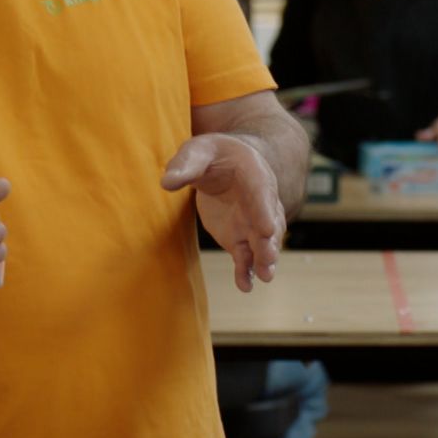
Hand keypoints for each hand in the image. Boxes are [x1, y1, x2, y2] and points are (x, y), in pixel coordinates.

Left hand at [164, 134, 284, 292]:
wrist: (225, 165)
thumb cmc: (213, 154)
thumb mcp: (198, 151)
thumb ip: (184, 165)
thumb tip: (167, 182)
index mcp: (253, 173)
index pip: (262, 192)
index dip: (265, 210)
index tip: (267, 229)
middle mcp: (261, 200)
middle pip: (268, 221)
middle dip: (270, 241)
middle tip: (269, 257)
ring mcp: (252, 222)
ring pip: (262, 242)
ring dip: (264, 259)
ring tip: (265, 276)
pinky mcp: (240, 238)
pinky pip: (246, 256)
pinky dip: (246, 271)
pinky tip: (245, 286)